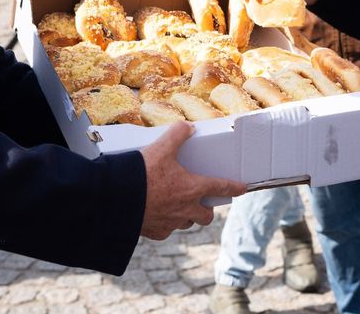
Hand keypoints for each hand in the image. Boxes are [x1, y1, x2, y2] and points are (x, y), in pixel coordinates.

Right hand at [139, 122, 245, 239]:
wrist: (117, 199)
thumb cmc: (141, 174)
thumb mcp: (161, 147)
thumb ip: (177, 134)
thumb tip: (188, 127)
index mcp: (192, 188)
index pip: (221, 187)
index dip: (234, 187)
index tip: (243, 188)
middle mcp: (186, 209)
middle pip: (206, 216)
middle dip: (207, 210)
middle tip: (202, 201)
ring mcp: (171, 223)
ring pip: (187, 223)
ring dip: (187, 216)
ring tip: (178, 205)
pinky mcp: (156, 232)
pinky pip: (167, 230)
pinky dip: (166, 223)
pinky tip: (158, 213)